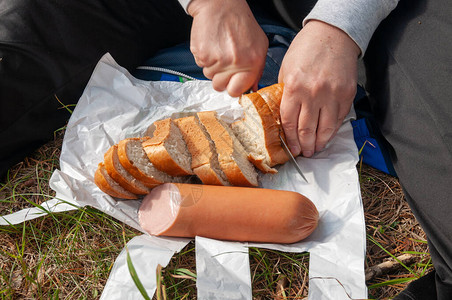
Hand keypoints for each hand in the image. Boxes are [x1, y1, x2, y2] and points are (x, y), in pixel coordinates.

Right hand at [188, 0, 267, 96]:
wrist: (221, 5)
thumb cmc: (240, 22)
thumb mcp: (259, 45)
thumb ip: (257, 68)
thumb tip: (252, 87)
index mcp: (252, 63)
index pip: (237, 91)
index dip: (232, 88)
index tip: (231, 83)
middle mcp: (236, 63)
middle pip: (220, 87)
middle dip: (220, 79)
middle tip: (223, 63)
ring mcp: (218, 60)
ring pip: (209, 76)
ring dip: (212, 66)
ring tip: (219, 49)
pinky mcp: (203, 54)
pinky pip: (201, 65)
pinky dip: (204, 57)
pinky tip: (212, 44)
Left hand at [278, 20, 359, 156]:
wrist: (333, 34)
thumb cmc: (306, 49)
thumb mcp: (286, 69)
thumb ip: (285, 93)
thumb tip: (284, 116)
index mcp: (293, 88)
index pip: (289, 122)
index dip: (290, 140)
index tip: (291, 149)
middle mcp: (313, 94)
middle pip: (307, 130)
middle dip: (304, 146)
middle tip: (304, 154)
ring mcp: (332, 95)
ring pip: (325, 129)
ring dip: (320, 143)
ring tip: (316, 150)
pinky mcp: (347, 95)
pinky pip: (339, 119)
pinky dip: (333, 130)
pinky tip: (328, 136)